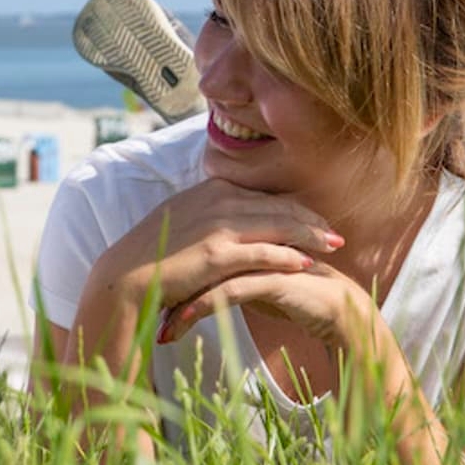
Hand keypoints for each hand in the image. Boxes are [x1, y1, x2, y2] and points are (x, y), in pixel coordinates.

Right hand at [91, 178, 343, 313]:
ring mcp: (219, 224)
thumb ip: (213, 214)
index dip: (295, 208)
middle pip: (279, 206)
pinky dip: (288, 256)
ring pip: (278, 225)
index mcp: (212, 188)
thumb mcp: (186, 221)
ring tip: (333, 247)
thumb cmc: (156, 254)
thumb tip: (236, 222)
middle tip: (336, 234)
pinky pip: (264, 252)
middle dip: (312, 219)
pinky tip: (306, 264)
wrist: (128, 276)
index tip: (316, 220)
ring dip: (310, 236)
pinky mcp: (218, 252)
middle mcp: (219, 198)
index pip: (266, 195)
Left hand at [157, 257, 376, 351]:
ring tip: (160, 328)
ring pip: (207, 276)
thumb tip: (193, 283)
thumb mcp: (253, 282)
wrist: (337, 310)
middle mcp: (248, 239)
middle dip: (169, 288)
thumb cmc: (294, 294)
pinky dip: (200, 310)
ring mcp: (259, 256)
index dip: (172, 272)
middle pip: (197, 259)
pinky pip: (226, 293)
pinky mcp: (269, 278)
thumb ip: (226, 273)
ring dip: (180, 303)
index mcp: (242, 233)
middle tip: (144, 311)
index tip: (149, 296)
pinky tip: (181, 326)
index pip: (197, 249)